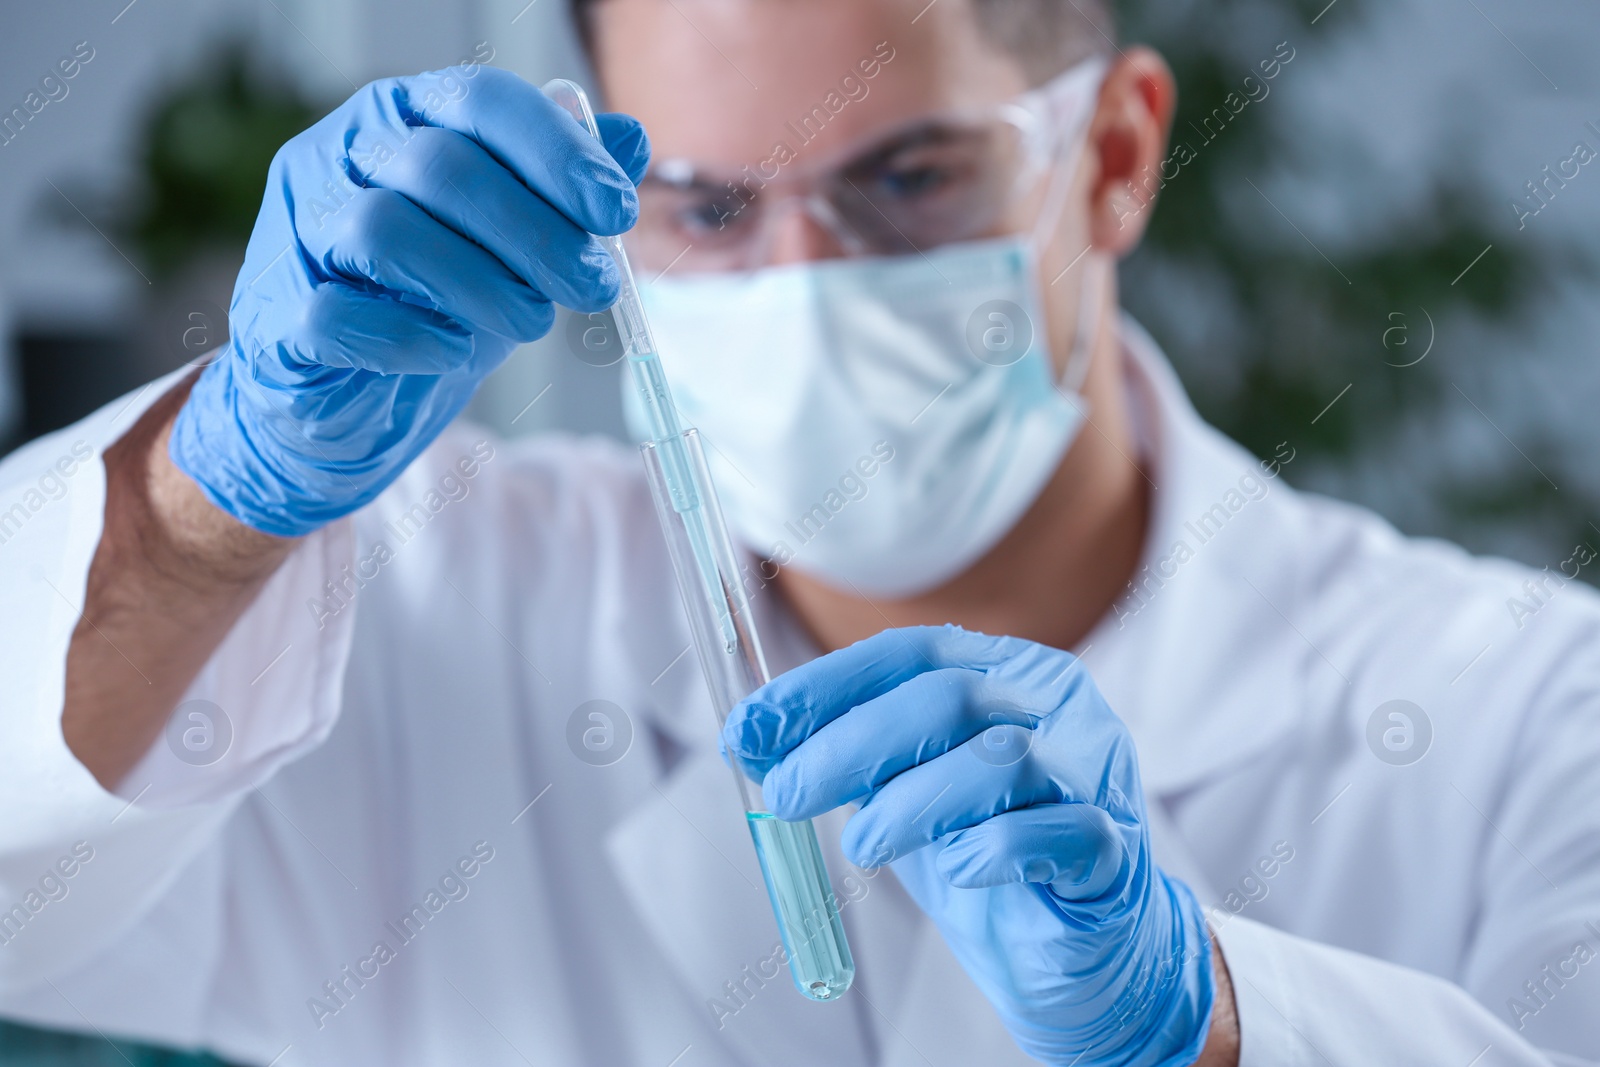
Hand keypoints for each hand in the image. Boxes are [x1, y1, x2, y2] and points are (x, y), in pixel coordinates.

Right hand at [170, 66, 647, 535]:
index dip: (558, 153)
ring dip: (481, 285)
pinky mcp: (274, 314)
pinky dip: (409, 338)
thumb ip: (560, 190)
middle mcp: (337, 156)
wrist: (342, 394)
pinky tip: (452, 352)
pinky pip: (336, 316)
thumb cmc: (429, 301)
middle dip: (537, 233)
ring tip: (529, 322)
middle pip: (442, 168)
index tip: (617, 211)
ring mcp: (295, 232)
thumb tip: (630, 140)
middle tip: (591, 286)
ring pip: (387, 232)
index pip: (479, 99)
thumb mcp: (509, 242)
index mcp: (401, 119)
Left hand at [723, 625, 1215, 1066]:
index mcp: (1002, 673)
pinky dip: (995, 847)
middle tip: (787, 796)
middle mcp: (1054, 706)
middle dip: (850, 745)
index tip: (750, 729)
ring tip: (862, 845)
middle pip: (950, 697)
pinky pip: (1061, 831)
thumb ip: (843, 760)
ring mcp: (1090, 772)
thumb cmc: (985, 852)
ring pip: (1003, 758)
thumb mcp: (899, 793)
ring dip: (913, 801)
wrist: (1077, 944)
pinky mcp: (1112, 849)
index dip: (822, 686)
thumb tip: (748, 738)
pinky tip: (956, 872)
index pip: (909, 653)